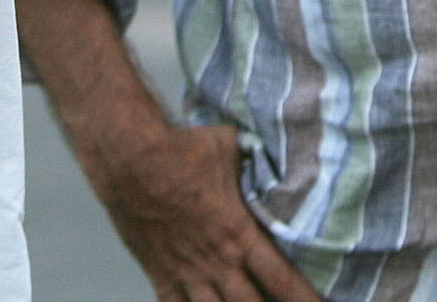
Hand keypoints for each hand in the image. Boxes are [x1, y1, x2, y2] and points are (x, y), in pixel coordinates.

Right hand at [88, 123, 320, 301]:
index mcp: (240, 234)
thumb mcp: (233, 149)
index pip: (282, 279)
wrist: (130, 158)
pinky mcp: (160, 273)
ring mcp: (186, 272)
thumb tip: (274, 154)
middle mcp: (216, 262)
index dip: (306, 299)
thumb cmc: (183, 150)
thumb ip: (256, 163)